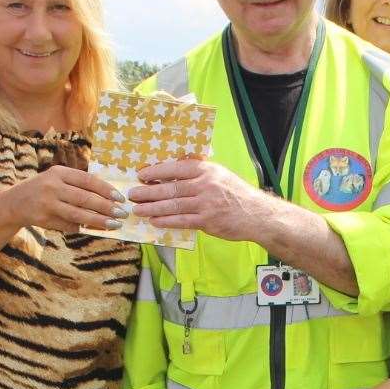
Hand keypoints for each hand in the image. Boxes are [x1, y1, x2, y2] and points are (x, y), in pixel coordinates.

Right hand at [0, 164, 125, 234]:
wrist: (13, 203)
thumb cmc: (42, 190)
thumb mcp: (56, 179)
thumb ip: (78, 185)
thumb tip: (108, 198)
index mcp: (59, 172)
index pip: (88, 180)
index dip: (106, 190)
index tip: (120, 198)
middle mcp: (52, 186)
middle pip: (85, 198)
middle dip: (107, 207)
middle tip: (122, 214)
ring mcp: (47, 203)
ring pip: (78, 214)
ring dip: (99, 221)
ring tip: (114, 225)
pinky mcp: (43, 219)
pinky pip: (68, 225)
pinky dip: (82, 228)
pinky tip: (94, 229)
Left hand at [127, 158, 274, 241]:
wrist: (256, 214)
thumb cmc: (236, 194)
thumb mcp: (219, 174)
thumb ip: (198, 172)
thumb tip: (172, 170)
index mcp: (206, 169)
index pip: (176, 167)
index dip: (156, 171)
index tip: (141, 174)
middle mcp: (205, 184)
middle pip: (170, 187)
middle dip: (148, 191)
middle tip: (132, 194)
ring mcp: (205, 204)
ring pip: (173, 205)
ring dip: (152, 208)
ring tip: (137, 209)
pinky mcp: (207, 221)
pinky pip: (182, 221)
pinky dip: (166, 221)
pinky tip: (154, 221)